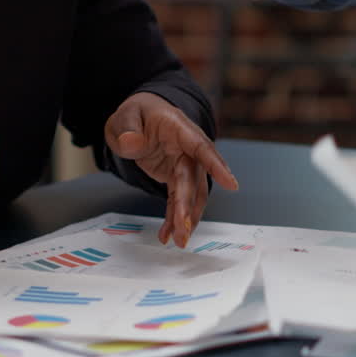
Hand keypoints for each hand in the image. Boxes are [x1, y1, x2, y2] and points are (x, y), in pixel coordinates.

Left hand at [105, 93, 238, 246]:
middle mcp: (188, 148)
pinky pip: (180, 200)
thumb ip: (126, 130)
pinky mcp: (178, 178)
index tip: (231, 184)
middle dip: (190, 206)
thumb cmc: (136, 115)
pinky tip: (168, 235)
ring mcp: (185, 164)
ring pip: (192, 194)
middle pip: (194, 179)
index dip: (216, 165)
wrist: (139, 119)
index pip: (201, 147)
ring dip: (187, 218)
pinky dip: (174, 218)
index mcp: (179, 128)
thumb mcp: (124, 116)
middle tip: (184, 229)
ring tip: (179, 241)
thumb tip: (132, 144)